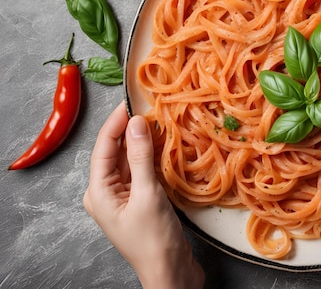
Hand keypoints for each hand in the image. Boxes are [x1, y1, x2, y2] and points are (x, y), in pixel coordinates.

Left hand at [83, 102, 203, 288]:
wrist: (170, 273)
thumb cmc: (154, 239)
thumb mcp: (147, 194)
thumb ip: (141, 157)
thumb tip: (136, 122)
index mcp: (98, 192)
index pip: (104, 147)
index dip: (116, 122)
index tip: (131, 101)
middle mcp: (106, 192)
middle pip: (116, 152)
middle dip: (130, 129)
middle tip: (149, 107)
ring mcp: (123, 197)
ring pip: (130, 161)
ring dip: (143, 142)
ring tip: (158, 120)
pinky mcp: (140, 201)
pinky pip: (142, 171)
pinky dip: (151, 157)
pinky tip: (163, 144)